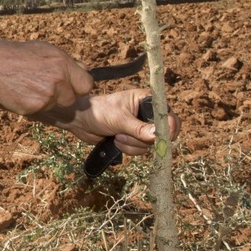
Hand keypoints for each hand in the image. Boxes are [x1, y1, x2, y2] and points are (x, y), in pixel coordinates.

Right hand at [0, 40, 94, 115]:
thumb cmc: (13, 55)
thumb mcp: (42, 49)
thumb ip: (65, 61)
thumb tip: (85, 69)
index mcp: (62, 63)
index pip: (87, 84)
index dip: (78, 87)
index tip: (70, 87)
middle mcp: (58, 79)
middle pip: (72, 99)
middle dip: (62, 96)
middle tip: (43, 87)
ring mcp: (47, 95)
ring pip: (55, 105)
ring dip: (46, 100)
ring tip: (27, 86)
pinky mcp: (35, 107)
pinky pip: (40, 110)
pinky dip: (32, 105)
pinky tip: (20, 93)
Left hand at [40, 88, 180, 154]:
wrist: (80, 121)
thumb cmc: (98, 112)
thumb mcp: (119, 119)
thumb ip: (139, 129)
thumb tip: (158, 136)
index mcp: (146, 100)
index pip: (167, 114)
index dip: (169, 127)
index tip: (164, 137)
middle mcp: (146, 113)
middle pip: (160, 133)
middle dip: (142, 138)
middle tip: (125, 134)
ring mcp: (140, 127)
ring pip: (149, 144)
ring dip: (132, 144)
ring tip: (116, 135)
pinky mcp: (133, 138)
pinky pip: (139, 150)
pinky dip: (128, 149)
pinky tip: (115, 141)